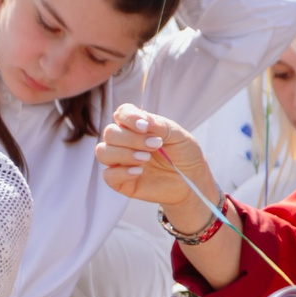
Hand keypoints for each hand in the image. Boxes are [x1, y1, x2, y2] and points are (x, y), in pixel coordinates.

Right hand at [96, 104, 213, 221]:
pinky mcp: (121, 182)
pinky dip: (122, 172)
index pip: (121, 114)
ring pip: (103, 152)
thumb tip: (143, 120)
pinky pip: (108, 175)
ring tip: (146, 159)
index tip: (145, 126)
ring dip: (124, 153)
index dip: (129, 117)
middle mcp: (124, 142)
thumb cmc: (184, 155)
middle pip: (110, 133)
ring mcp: (121, 162)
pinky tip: (139, 172)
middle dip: (131, 138)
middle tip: (155, 145)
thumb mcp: (178, 135)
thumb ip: (160, 126)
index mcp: (136, 127)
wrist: (192, 181)